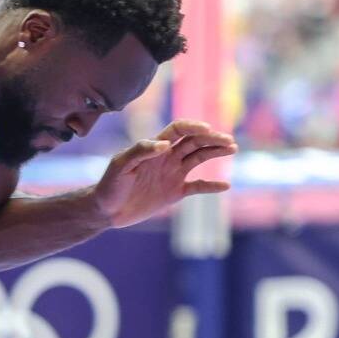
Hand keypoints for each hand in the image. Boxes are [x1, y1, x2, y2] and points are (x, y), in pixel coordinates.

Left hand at [88, 119, 235, 228]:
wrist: (105, 210)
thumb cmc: (109, 184)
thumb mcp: (120, 165)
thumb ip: (140, 151)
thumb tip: (164, 145)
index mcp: (154, 147)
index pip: (178, 130)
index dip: (193, 126)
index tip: (207, 129)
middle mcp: (167, 157)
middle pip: (194, 141)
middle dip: (212, 138)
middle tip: (229, 141)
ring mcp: (172, 174)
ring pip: (199, 158)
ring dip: (215, 152)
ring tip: (232, 148)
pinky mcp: (174, 192)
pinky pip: (197, 186)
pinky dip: (211, 186)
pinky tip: (225, 185)